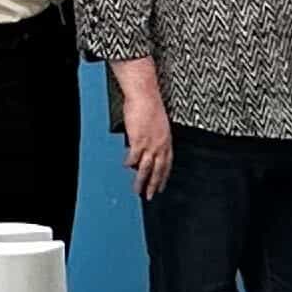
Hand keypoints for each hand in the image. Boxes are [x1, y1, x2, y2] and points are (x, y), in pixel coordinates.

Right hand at [117, 67, 174, 199]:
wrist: (145, 95)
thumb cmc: (150, 105)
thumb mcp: (158, 124)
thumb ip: (155, 137)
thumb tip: (147, 147)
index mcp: (167, 141)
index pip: (167, 164)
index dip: (163, 177)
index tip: (160, 186)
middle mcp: (160, 145)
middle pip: (158, 170)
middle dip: (153, 185)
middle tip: (149, 196)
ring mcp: (150, 144)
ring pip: (146, 168)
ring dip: (141, 181)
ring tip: (137, 191)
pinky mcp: (138, 141)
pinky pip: (133, 157)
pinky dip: (129, 163)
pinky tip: (125, 167)